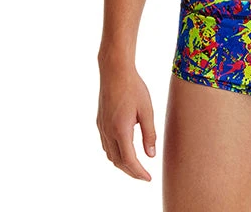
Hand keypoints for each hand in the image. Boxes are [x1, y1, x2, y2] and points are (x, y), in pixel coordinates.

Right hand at [97, 63, 157, 180]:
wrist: (115, 71)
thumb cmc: (134, 88)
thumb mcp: (147, 110)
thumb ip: (149, 134)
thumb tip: (150, 155)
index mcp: (121, 130)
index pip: (129, 160)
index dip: (139, 172)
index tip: (148, 178)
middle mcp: (108, 132)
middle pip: (118, 161)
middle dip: (131, 172)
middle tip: (144, 176)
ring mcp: (102, 127)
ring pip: (110, 154)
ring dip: (122, 164)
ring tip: (135, 166)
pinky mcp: (100, 122)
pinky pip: (106, 145)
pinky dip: (115, 153)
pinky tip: (124, 150)